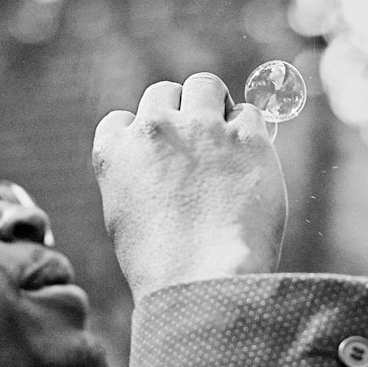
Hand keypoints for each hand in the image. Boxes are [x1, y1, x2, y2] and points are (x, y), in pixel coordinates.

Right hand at [93, 72, 286, 298]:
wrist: (204, 281)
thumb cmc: (162, 266)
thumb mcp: (124, 218)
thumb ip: (134, 178)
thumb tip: (160, 165)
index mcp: (115, 151)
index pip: (122, 119)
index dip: (142, 137)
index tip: (158, 158)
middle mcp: (153, 129)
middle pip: (164, 92)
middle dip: (179, 113)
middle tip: (197, 145)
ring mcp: (200, 128)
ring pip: (205, 85)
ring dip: (214, 105)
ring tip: (225, 138)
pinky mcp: (245, 136)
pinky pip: (248, 112)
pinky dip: (250, 132)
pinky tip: (252, 162)